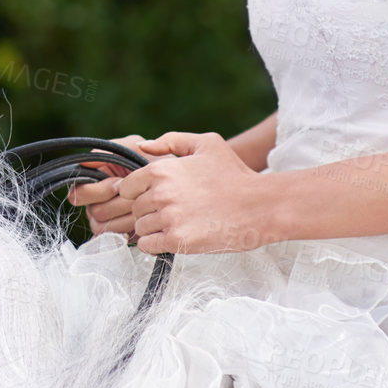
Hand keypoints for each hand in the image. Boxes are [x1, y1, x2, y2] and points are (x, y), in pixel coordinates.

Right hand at [66, 134, 173, 241]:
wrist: (178, 187)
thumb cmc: (155, 164)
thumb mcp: (134, 148)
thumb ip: (109, 150)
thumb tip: (84, 161)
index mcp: (95, 181)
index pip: (78, 193)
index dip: (99, 190)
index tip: (119, 183)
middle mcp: (95, 202)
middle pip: (94, 211)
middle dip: (119, 203)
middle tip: (136, 196)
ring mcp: (105, 220)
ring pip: (104, 226)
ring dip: (127, 214)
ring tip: (144, 205)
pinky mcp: (116, 236)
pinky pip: (113, 237)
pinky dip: (130, 228)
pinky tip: (143, 218)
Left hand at [79, 131, 276, 254]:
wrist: (261, 206)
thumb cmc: (235, 174)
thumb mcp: (207, 144)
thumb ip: (171, 141)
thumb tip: (143, 147)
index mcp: (161, 170)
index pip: (126, 187)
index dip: (138, 192)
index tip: (155, 196)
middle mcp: (160, 194)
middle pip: (134, 208)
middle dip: (147, 211)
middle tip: (171, 212)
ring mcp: (168, 218)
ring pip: (139, 228)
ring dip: (152, 228)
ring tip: (176, 224)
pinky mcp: (178, 241)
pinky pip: (147, 246)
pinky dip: (155, 244)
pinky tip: (173, 237)